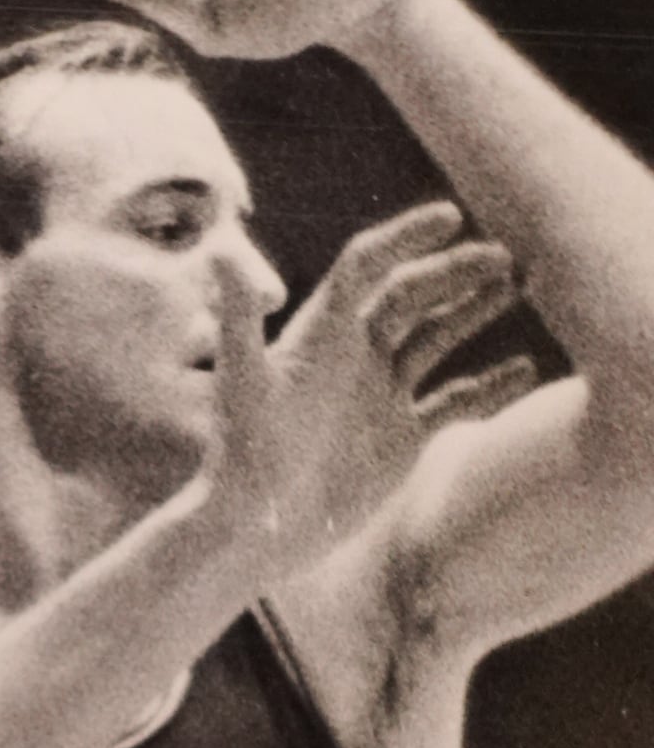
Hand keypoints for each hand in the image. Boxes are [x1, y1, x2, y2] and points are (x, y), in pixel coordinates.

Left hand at [208, 202, 537, 573]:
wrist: (256, 532)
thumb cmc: (241, 457)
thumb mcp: (243, 382)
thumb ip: (239, 318)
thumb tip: (219, 251)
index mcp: (319, 334)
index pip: (367, 265)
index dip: (405, 236)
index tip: (451, 215)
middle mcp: (352, 356)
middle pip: (411, 294)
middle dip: (455, 271)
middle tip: (504, 256)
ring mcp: (380, 394)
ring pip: (437, 337)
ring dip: (475, 309)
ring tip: (520, 286)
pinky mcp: (401, 437)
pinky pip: (456, 400)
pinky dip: (492, 385)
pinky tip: (526, 369)